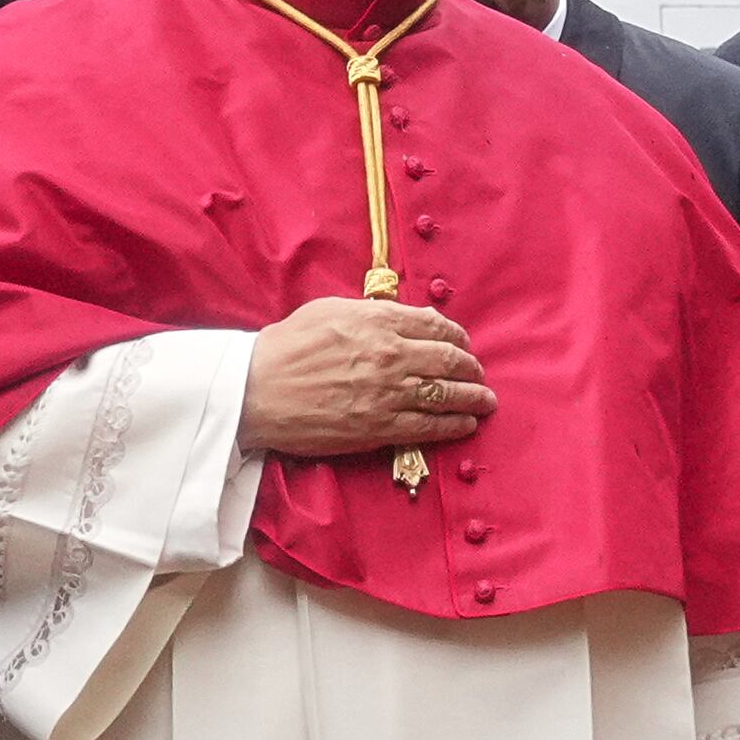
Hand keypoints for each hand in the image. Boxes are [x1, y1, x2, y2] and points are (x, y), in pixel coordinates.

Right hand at [239, 298, 494, 456]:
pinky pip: (429, 426)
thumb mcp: (329, 311)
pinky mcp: (379, 428)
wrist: (254, 391)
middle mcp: (390, 355)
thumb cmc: (285, 347)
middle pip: (449, 360)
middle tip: (479, 374)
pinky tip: (466, 424)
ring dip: (474, 397)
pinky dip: (455, 424)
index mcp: (378, 320)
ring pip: (447, 395)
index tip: (463, 344)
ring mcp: (387, 393)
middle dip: (472, 368)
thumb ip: (372, 312)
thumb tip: (405, 316)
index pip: (436, 326)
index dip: (457, 337)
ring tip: (486, 401)